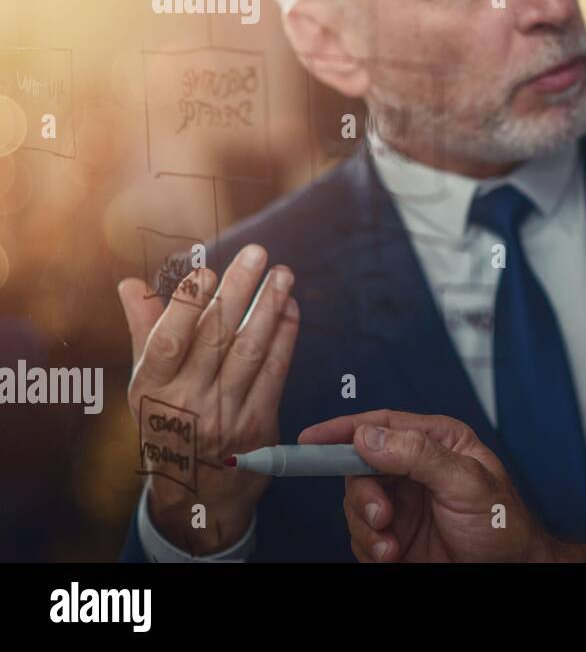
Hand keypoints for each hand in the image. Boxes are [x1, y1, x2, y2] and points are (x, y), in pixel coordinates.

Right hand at [118, 244, 299, 554]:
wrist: (197, 494)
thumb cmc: (169, 423)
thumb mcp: (147, 386)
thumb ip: (144, 331)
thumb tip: (131, 284)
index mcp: (152, 389)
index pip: (168, 340)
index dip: (187, 304)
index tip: (206, 270)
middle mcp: (186, 403)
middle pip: (216, 338)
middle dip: (238, 290)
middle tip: (257, 253)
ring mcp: (224, 415)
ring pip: (250, 352)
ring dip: (270, 308)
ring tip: (283, 275)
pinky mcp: (259, 425)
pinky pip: (275, 373)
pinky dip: (286, 337)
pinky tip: (292, 309)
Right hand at [299, 410, 585, 562]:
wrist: (509, 570)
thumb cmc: (502, 524)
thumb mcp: (465, 482)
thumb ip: (417, 454)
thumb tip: (369, 436)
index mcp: (437, 442)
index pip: (383, 425)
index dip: (344, 429)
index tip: (311, 439)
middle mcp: (415, 467)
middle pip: (360, 467)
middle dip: (363, 495)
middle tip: (380, 516)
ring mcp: (403, 502)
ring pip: (356, 503)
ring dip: (367, 527)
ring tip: (392, 544)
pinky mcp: (394, 534)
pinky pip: (360, 535)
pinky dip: (369, 547)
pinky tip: (393, 554)